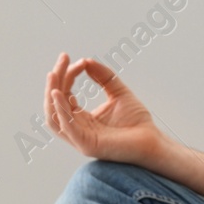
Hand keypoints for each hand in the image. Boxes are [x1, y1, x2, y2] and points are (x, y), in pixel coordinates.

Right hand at [44, 53, 164, 163]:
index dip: (68, 75)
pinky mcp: (86, 144)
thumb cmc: (137, 122)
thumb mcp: (119, 93)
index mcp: (81, 119)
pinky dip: (60, 110)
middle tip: (63, 58)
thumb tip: (86, 61)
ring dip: (51, 94)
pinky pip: (66, 127)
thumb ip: (104, 77)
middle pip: (55, 104)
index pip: (65, 94)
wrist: (152, 141)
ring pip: (54, 117)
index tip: (78, 60)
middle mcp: (76, 129)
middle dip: (57, 80)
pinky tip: (59, 93)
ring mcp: (79, 138)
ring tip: (53, 74)